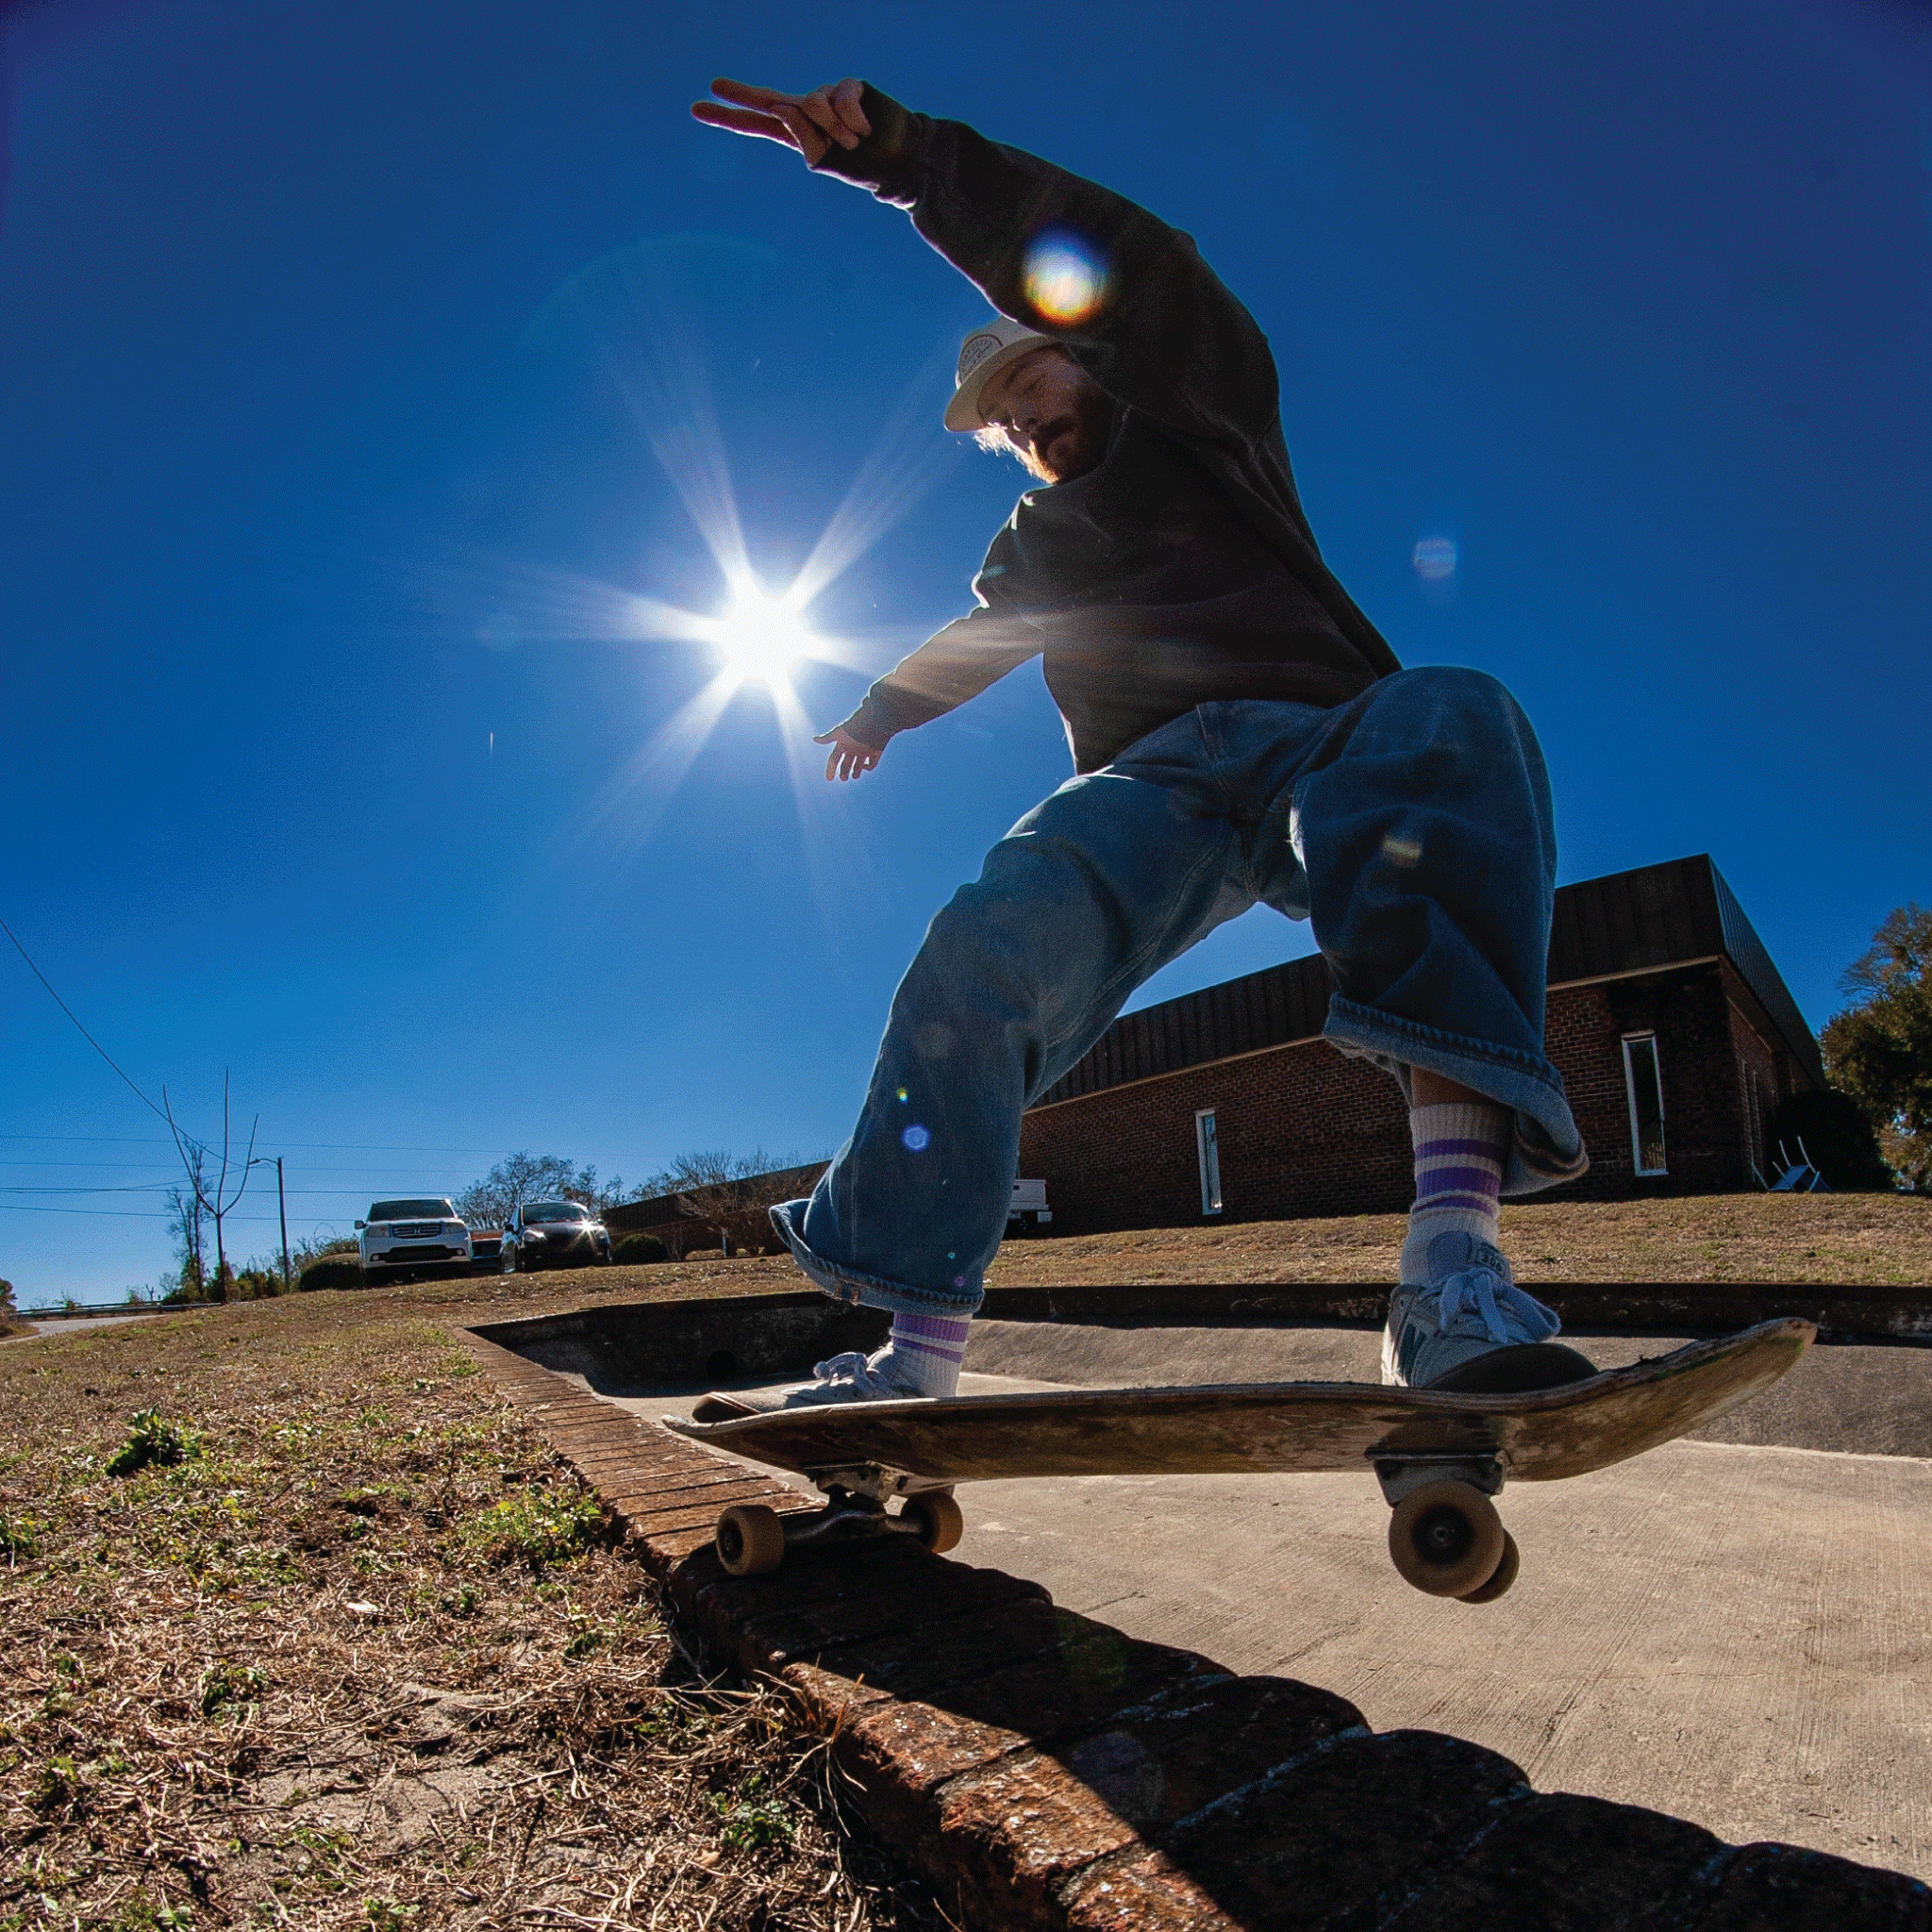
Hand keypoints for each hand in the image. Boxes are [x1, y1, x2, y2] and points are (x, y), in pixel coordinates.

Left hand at [691, 77, 870, 166]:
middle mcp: (808, 114)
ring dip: (833, 127)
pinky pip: (839, 95)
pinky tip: (864, 130)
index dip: (729, 117)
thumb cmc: (868, 166)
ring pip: (811, 103)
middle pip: (769, 99)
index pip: (758, 124)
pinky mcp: (849, 87)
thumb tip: (783, 107)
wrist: (904, 160)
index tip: (698, 108)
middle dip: (741, 95)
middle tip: (714, 85)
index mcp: (799, 136)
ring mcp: (828, 99)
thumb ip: (803, 138)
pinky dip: (850, 116)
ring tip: (853, 143)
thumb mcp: (828, 160)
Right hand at [814, 726, 882, 781]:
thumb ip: (827, 738)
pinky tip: (865, 766)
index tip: (829, 779)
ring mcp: (864, 751)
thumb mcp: (839, 733)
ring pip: (858, 765)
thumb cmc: (854, 727)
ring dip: (856, 772)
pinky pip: (872, 764)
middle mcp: (853, 749)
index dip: (831, 768)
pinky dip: (869, 767)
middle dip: (844, 772)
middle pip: (846, 764)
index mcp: (843, 744)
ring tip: (854, 776)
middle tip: (844, 778)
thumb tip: (814, 739)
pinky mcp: (875, 752)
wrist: (873, 722)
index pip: (834, 759)